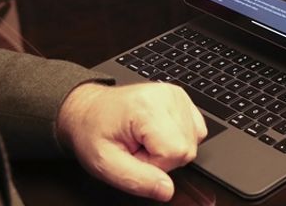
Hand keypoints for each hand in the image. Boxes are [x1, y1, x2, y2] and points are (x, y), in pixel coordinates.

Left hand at [56, 82, 206, 200]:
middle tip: (138, 148)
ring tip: (144, 140)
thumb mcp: (105, 163)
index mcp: (147, 108)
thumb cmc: (94, 132)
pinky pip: (196, 129)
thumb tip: (167, 190)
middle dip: (163, 157)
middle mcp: (166, 96)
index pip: (175, 152)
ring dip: (170, 148)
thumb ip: (137, 180)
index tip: (134, 156)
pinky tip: (158, 133)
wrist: (90, 110)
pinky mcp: (181, 98)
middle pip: (187, 147)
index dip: (154, 164)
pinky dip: (178, 137)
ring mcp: (176, 95)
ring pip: (194, 139)